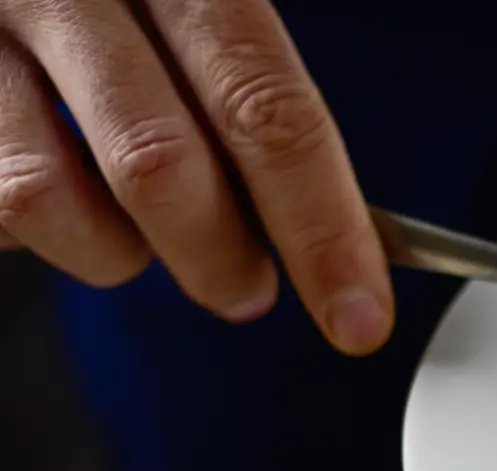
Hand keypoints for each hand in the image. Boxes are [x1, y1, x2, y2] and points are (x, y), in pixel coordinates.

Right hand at [0, 0, 391, 352]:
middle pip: (161, 162)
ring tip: (132, 239)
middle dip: (219, 258)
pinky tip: (63, 200)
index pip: (268, 109)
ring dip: (111, 253)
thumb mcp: (195, 16)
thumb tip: (327, 235)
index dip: (323, 227)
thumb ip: (246, 103)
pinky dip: (40, 234)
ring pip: (47, 193)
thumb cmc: (127, 6)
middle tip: (246, 292)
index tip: (358, 315)